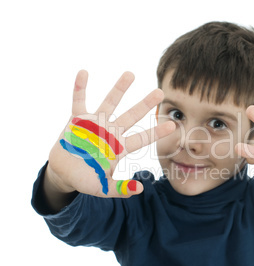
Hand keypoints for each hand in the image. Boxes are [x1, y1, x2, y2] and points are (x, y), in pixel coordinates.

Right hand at [47, 70, 174, 197]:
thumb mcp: (103, 188)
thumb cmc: (86, 179)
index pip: (142, 138)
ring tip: (131, 74)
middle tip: (160, 92)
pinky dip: (80, 87)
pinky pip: (79, 101)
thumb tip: (140, 189)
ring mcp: (95, 124)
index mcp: (119, 148)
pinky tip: (84, 72)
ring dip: (119, 89)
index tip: (172, 125)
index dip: (156, 132)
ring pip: (110, 103)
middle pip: (132, 116)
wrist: (64, 172)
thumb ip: (120, 188)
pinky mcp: (77, 120)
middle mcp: (111, 132)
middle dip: (145, 104)